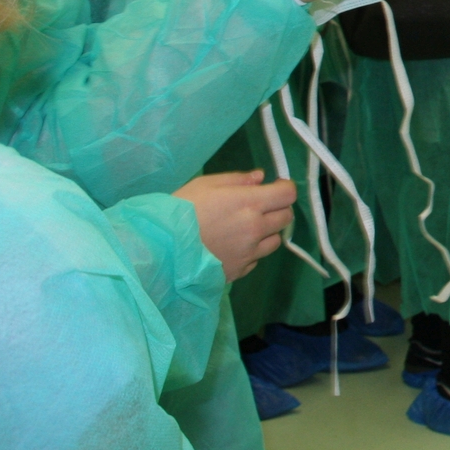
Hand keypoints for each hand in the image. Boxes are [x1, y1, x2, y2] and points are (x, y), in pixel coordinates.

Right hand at [175, 171, 296, 280]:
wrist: (161, 250)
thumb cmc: (181, 211)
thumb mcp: (206, 184)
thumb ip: (238, 180)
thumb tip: (261, 178)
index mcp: (250, 203)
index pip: (288, 195)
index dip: (285, 188)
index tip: (276, 187)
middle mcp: (256, 228)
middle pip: (286, 217)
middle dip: (277, 209)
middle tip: (260, 207)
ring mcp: (249, 253)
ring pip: (275, 241)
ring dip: (267, 233)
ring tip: (245, 229)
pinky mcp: (240, 271)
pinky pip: (256, 259)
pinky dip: (251, 252)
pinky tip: (233, 247)